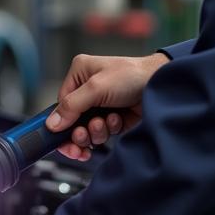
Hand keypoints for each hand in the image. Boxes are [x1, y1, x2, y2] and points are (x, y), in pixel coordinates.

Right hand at [47, 52, 169, 160]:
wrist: (162, 86)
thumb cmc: (132, 76)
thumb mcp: (97, 87)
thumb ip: (72, 106)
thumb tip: (52, 124)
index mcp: (80, 74)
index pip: (60, 105)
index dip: (61, 124)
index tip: (62, 140)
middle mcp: (88, 89)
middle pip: (72, 121)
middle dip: (79, 132)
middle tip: (83, 138)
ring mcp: (102, 105)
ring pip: (87, 130)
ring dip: (96, 131)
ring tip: (104, 123)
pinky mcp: (114, 118)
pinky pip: (103, 132)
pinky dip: (109, 129)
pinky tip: (118, 120)